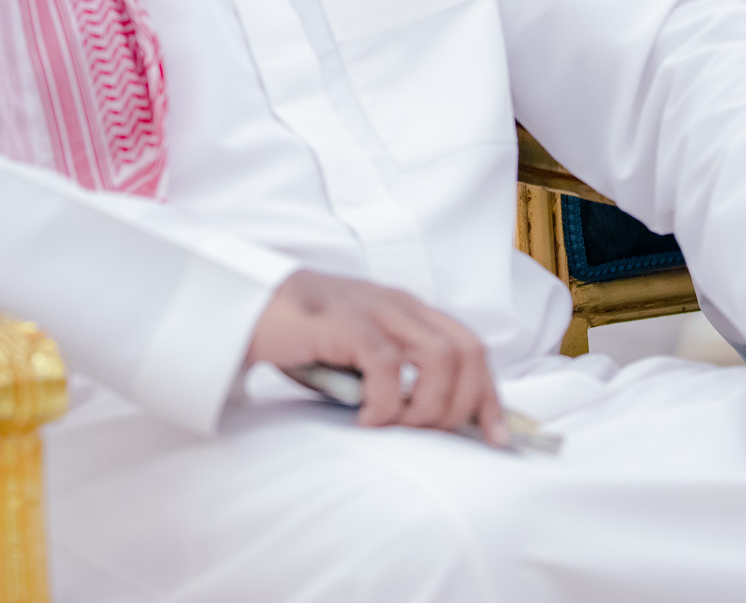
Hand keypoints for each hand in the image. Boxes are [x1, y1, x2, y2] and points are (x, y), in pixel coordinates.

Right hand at [245, 270, 507, 446]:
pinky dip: (385, 403)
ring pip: (439, 358)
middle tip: (427, 434)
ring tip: (396, 426)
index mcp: (410, 312)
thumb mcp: (361, 357)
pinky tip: (364, 420)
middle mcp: (401, 306)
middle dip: (460, 405)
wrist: (248, 307)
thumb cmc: (305, 339)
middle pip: (466, 354)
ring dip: (427, 405)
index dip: (490, 396)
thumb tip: (433, 423)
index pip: (471, 348)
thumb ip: (395, 375)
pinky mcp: (347, 322)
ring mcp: (376, 310)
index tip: (498, 439)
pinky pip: (388, 366)